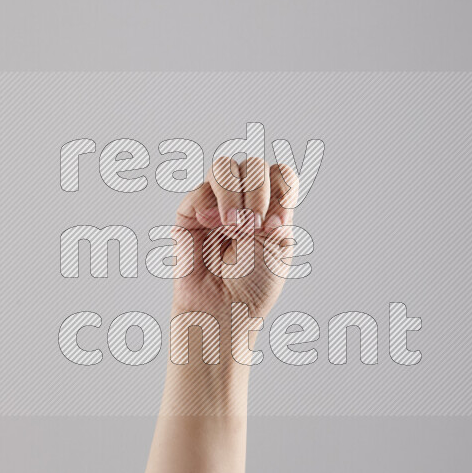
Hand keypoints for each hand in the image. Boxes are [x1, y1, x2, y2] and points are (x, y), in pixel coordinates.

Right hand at [172, 157, 298, 319]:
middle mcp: (245, 201)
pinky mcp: (189, 213)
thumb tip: (255, 182)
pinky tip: (212, 228)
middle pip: (254, 165)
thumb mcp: (280, 243)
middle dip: (257, 192)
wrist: (224, 307)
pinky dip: (210, 207)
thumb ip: (277, 204)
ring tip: (233, 227)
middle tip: (253, 227)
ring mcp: (216, 204)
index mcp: (272, 207)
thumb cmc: (254, 285)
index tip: (276, 225)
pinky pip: (200, 190)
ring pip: (225, 166)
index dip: (282, 190)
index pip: (280, 173)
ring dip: (233, 195)